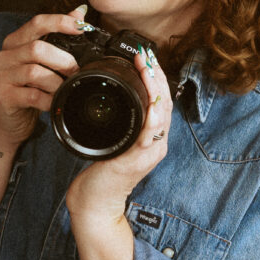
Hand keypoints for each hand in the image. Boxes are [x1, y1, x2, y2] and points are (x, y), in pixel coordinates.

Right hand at [0, 6, 87, 147]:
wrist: (7, 123)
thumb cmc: (28, 91)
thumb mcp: (43, 63)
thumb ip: (58, 37)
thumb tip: (79, 12)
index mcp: (14, 43)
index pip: (36, 23)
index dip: (60, 22)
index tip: (81, 28)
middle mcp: (4, 56)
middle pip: (37, 48)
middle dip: (63, 60)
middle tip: (76, 71)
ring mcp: (1, 77)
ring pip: (34, 72)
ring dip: (57, 82)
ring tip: (65, 89)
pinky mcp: (3, 97)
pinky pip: (32, 96)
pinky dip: (49, 99)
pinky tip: (54, 102)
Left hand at [66, 46, 172, 220]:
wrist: (94, 204)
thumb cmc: (100, 174)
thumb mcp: (113, 143)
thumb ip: (119, 125)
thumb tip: (114, 101)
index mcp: (151, 138)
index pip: (161, 101)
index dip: (156, 78)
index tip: (146, 57)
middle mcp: (155, 145)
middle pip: (165, 104)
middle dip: (157, 76)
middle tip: (146, 55)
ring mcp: (149, 153)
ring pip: (161, 115)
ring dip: (154, 89)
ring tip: (146, 68)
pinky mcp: (137, 160)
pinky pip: (150, 135)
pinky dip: (151, 118)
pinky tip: (150, 104)